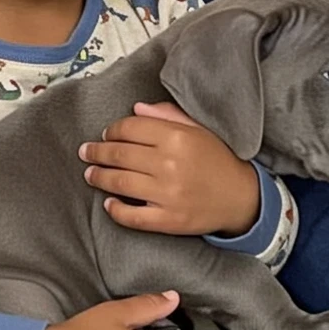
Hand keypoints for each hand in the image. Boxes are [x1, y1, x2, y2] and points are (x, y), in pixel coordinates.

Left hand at [80, 101, 260, 236]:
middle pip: (120, 154)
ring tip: (90, 174)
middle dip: (97, 152)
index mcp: (176, 136)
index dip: (112, 130)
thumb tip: (135, 110)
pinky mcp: (168, 220)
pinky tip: (108, 204)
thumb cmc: (218, 158)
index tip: (106, 134)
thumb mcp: (197, 129)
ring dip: (100, 178)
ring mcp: (167, 194)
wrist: (242, 196)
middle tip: (86, 152)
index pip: (130, 128)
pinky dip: (116, 210)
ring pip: (120, 183)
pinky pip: (133, 216)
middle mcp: (169, 163)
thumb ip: (166, 116)